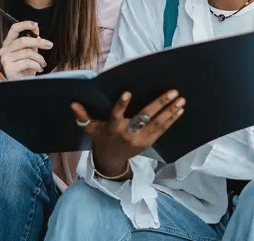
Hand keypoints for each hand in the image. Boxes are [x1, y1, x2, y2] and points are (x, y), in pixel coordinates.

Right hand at [0, 21, 53, 79]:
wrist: (23, 83)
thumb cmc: (26, 67)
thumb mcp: (31, 51)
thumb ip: (32, 39)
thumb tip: (35, 27)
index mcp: (8, 43)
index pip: (14, 29)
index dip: (24, 24)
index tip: (35, 24)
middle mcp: (5, 50)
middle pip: (23, 40)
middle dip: (39, 42)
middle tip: (49, 45)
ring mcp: (6, 59)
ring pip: (27, 52)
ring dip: (39, 58)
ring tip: (43, 63)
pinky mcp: (9, 68)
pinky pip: (27, 62)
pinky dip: (37, 65)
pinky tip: (39, 68)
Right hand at [71, 89, 185, 177]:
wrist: (111, 160)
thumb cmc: (101, 138)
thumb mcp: (90, 128)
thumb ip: (83, 116)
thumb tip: (72, 103)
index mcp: (113, 128)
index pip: (116, 115)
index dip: (121, 105)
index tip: (127, 93)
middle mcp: (128, 134)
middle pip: (144, 118)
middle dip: (159, 105)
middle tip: (172, 93)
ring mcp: (140, 139)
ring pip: (157, 124)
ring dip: (170, 111)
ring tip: (181, 100)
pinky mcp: (149, 142)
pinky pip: (162, 130)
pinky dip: (172, 119)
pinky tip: (179, 110)